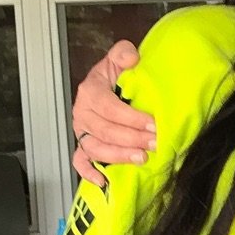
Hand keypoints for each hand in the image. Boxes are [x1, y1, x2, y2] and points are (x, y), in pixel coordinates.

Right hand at [71, 42, 152, 186]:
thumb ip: (123, 53)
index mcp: (90, 91)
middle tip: (154, 143)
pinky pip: (80, 161)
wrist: (109, 85)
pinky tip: (104, 181)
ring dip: (119, 156)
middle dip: (131, 139)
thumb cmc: (117, 75)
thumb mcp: (119, 58)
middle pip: (105, 131)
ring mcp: (82, 131)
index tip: (153, 123)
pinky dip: (89, 173)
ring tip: (141, 158)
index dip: (130, 118)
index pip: (108, 107)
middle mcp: (83, 113)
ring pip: (96, 148)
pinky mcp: (83, 145)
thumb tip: (131, 58)